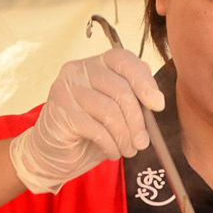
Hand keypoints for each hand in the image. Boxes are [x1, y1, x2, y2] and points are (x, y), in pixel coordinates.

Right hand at [10, 48, 164, 193]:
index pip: (124, 60)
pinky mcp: (60, 111)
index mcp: (97, 63)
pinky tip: (112, 152)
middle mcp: (79, 69)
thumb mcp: (116, 112)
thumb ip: (134, 99)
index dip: (144, 81)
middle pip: (121, 89)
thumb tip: (156, 100)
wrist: (53, 153)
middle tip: (142, 143)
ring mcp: (66, 88)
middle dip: (138, 121)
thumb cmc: (89, 131)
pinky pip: (97, 129)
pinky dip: (111, 145)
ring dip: (125, 136)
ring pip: (110, 111)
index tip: (158, 105)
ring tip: (128, 150)